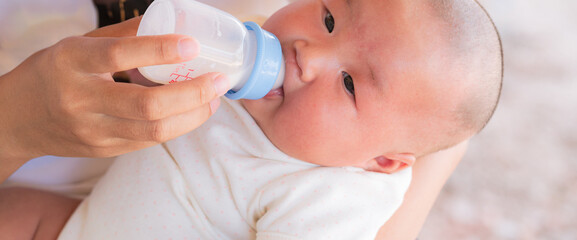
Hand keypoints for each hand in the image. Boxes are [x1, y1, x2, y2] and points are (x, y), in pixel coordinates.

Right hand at [0, 17, 228, 162]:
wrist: (16, 120)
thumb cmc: (51, 73)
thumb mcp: (76, 45)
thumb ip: (122, 36)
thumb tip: (167, 21)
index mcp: (71, 63)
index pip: (118, 56)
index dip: (159, 50)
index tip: (193, 45)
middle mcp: (80, 100)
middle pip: (146, 105)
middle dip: (192, 93)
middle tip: (219, 80)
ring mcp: (92, 131)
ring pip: (154, 130)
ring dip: (193, 115)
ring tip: (214, 98)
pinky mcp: (103, 150)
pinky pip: (149, 140)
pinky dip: (177, 126)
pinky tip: (192, 112)